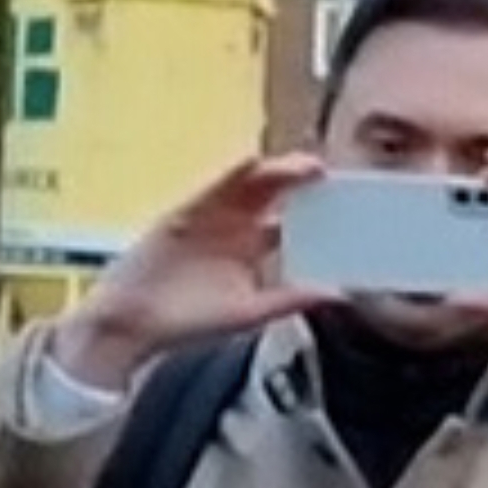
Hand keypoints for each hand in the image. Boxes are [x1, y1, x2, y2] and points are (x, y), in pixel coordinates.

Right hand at [58, 150, 330, 397]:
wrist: (134, 324)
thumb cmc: (190, 322)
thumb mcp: (249, 312)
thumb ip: (291, 299)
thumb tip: (341, 295)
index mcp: (255, 249)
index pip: (297, 224)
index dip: (322, 214)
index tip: (354, 207)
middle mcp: (237, 227)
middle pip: (279, 197)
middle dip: (306, 185)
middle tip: (336, 179)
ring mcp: (212, 216)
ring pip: (252, 186)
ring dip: (279, 173)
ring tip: (309, 168)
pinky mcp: (186, 211)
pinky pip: (213, 188)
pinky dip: (233, 175)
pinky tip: (253, 164)